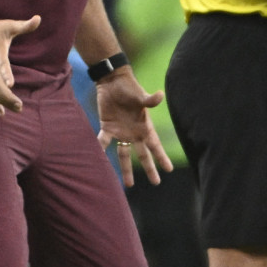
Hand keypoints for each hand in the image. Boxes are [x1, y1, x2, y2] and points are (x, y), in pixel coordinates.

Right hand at [0, 15, 40, 115]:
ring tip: (17, 109)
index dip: (5, 73)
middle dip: (6, 96)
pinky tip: (1, 113)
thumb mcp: (9, 25)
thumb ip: (24, 26)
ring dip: (2, 101)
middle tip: (19, 105)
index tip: (11, 84)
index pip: (0, 63)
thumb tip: (39, 18)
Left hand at [95, 69, 173, 186]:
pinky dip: (101, 149)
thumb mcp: (139, 95)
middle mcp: (134, 133)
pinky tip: (98, 162)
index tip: (169, 170)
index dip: (161, 157)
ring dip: (126, 169)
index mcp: (144, 126)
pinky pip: (104, 142)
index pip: (155, 145)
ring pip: (124, 154)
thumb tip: (160, 95)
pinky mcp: (107, 127)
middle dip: (149, 168)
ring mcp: (121, 132)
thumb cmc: (129, 87)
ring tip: (129, 185)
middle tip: (156, 183)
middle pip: (142, 155)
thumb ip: (149, 99)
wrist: (112, 81)